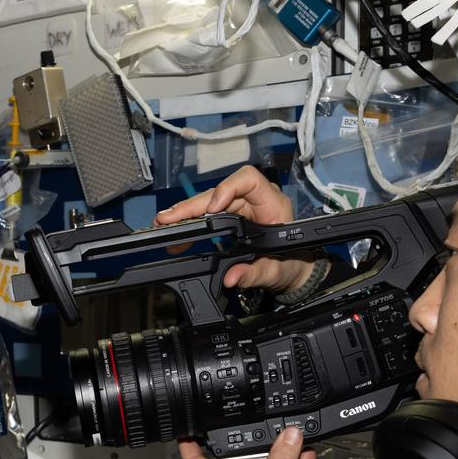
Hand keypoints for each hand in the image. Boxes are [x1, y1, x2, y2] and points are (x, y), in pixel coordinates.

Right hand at [154, 165, 316, 293]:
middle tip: (169, 218)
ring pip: (209, 201)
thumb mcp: (276, 272)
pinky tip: (176, 229)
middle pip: (219, 192)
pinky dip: (191, 221)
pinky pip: (208, 213)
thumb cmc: (291, 263)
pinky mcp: (231, 216)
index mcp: (272, 205)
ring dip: (186, 212)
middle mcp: (255, 200)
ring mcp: (242, 206)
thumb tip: (232, 278)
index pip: (249, 180)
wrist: (292, 268)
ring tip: (165, 223)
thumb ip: (255, 274)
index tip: (213, 207)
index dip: (228, 188)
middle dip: (192, 205)